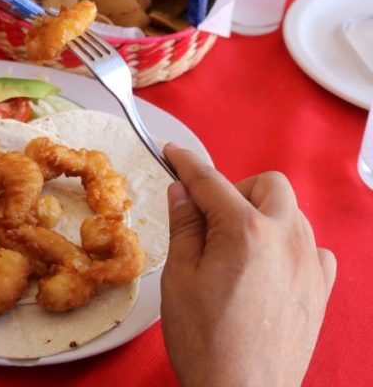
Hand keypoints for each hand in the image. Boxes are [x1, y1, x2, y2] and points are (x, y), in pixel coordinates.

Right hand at [160, 143, 335, 386]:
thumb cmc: (205, 339)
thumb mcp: (178, 278)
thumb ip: (184, 226)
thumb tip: (183, 191)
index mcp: (245, 232)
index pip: (212, 181)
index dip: (187, 163)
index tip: (173, 153)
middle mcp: (287, 240)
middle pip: (268, 185)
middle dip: (236, 189)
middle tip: (209, 216)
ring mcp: (310, 264)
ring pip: (292, 212)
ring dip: (263, 213)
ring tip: (235, 244)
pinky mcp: (320, 289)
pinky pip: (312, 246)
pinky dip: (289, 244)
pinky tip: (268, 265)